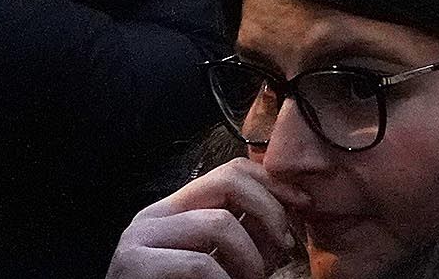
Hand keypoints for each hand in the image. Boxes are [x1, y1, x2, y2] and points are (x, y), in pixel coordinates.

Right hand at [106, 158, 303, 278]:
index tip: (305, 205)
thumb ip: (252, 233)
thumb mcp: (228, 260)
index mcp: (175, 209)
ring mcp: (138, 239)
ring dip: (250, 258)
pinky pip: (198, 263)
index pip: (232, 171)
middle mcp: (153, 215)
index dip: (275, 184)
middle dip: (269, 210)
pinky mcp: (133, 266)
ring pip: (218, 222)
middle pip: (228, 180)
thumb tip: (294, 205)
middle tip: (286, 246)